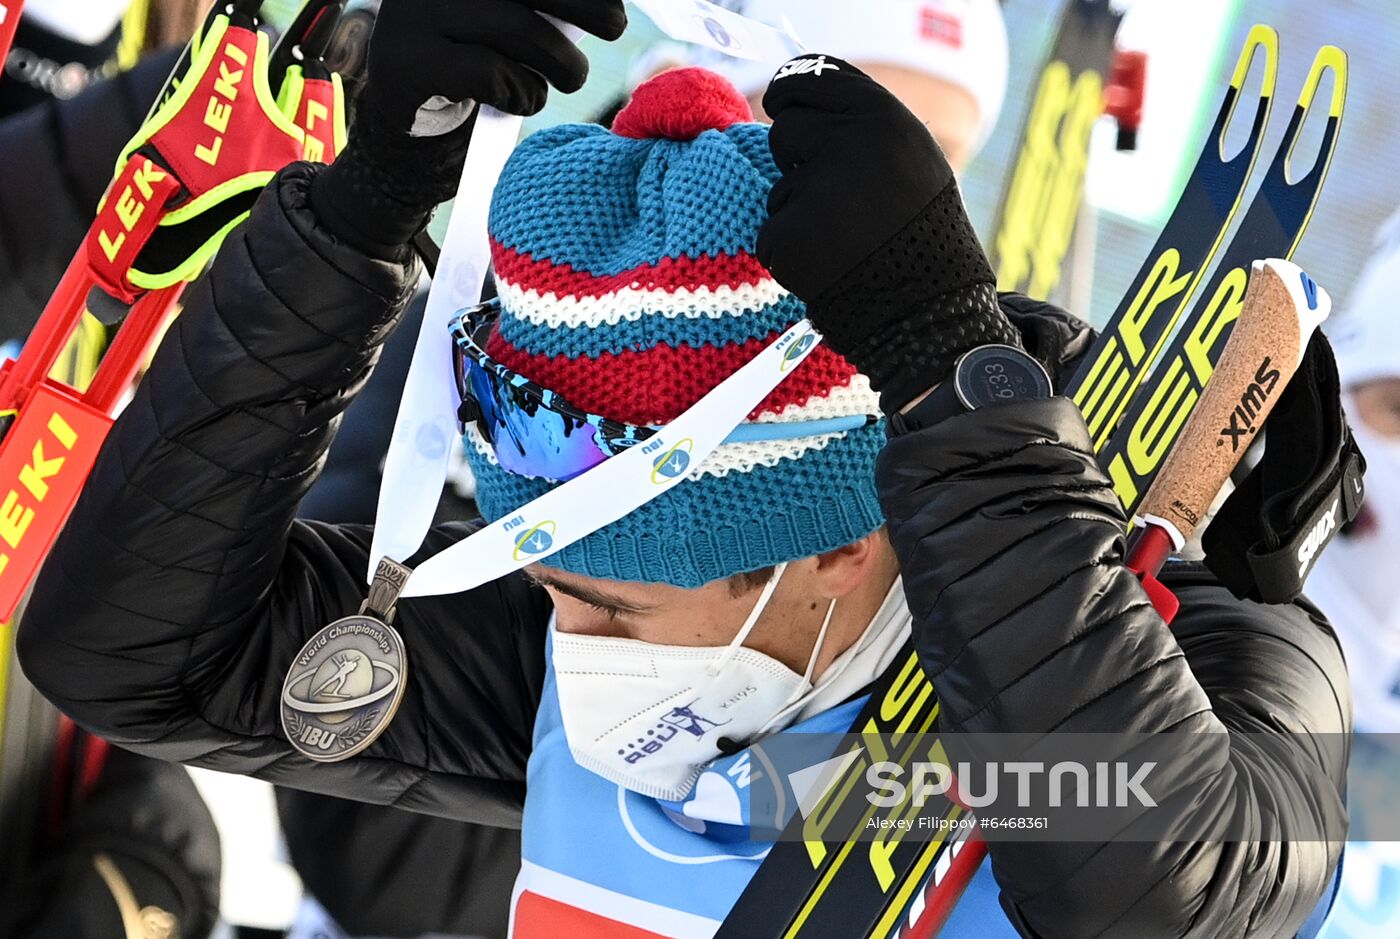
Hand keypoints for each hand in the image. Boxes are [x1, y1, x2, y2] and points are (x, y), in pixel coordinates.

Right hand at [363, 0, 628, 134]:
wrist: (404, 102)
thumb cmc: (476, 45)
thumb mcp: (511, 10)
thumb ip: (545, 2)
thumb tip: (609, 4)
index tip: (614, 4)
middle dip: (588, 5)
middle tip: (614, 26)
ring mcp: (413, 12)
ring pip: (520, 31)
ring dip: (561, 64)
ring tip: (568, 78)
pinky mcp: (406, 61)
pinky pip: (491, 74)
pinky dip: (522, 94)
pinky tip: (518, 98)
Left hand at [756, 56, 1019, 411]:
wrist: (929, 317)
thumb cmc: (925, 239)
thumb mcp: (915, 163)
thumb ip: (864, 128)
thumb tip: (800, 97)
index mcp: (885, 120)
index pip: (813, 80)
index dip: (790, 91)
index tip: (780, 99)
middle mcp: (848, 147)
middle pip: (784, 129)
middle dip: (796, 158)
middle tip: (832, 197)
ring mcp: (814, 193)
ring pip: (779, 189)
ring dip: (800, 213)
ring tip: (846, 243)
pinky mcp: (789, 237)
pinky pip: (771, 234)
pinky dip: (792, 254)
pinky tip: (829, 269)